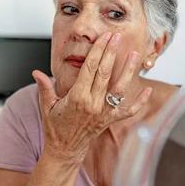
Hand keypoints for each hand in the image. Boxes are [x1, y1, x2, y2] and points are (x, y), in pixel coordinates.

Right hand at [32, 32, 152, 164]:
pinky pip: (128, 110)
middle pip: (105, 73)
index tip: (104, 37)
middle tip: (117, 36)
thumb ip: (44, 88)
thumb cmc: (56, 127)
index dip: (98, 50)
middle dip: (112, 52)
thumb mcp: (47, 106)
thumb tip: (36, 72)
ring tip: (135, 54)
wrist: (65, 149)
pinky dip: (140, 101)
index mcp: (77, 97)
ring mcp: (104, 112)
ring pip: (119, 87)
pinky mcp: (110, 120)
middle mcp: (92, 103)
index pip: (89, 68)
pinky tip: (148, 89)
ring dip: (128, 70)